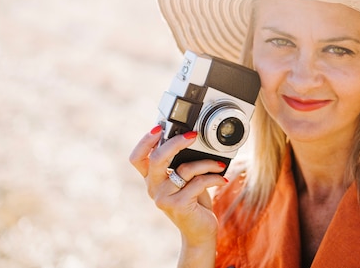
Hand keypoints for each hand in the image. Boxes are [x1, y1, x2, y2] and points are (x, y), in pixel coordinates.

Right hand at [129, 126, 228, 246]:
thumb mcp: (185, 180)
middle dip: (176, 142)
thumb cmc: (194, 202)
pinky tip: (222, 179)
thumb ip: (182, 164)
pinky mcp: (178, 205)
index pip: (137, 158)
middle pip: (157, 158)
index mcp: (152, 179)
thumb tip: (192, 140)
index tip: (159, 127)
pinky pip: (198, 182)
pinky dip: (214, 177)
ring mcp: (163, 198)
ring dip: (206, 163)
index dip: (145, 141)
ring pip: (185, 168)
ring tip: (218, 164)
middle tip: (193, 135)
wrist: (200, 232)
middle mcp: (153, 188)